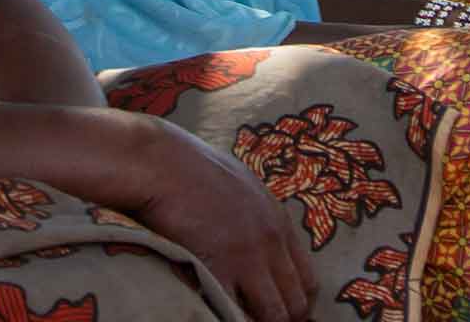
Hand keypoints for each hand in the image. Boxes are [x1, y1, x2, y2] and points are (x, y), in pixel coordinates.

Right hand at [134, 127, 316, 321]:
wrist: (162, 163)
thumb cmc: (193, 168)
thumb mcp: (242, 185)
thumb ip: (257, 215)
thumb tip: (256, 236)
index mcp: (279, 221)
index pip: (308, 279)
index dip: (297, 304)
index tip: (284, 315)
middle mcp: (271, 242)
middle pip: (297, 302)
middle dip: (285, 321)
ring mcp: (247, 258)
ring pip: (275, 315)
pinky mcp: (217, 269)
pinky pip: (235, 313)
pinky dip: (234, 320)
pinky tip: (222, 318)